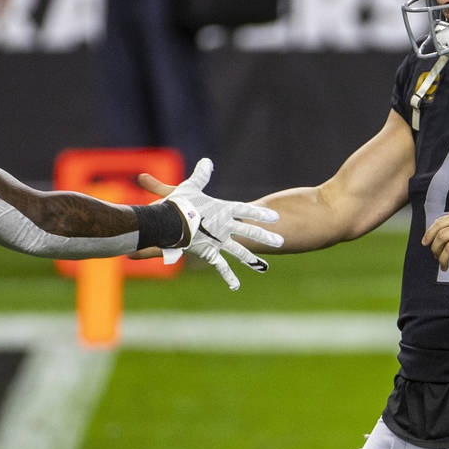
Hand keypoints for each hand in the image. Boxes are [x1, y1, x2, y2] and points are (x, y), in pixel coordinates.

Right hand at [158, 158, 281, 290]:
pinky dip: (228, 277)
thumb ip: (201, 175)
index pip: (246, 210)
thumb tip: (207, 162)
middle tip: (281, 241)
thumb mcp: (191, 187)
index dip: (260, 214)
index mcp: (223, 209)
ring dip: (251, 259)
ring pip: (239, 251)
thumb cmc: (178, 203)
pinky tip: (236, 286)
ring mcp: (218, 241)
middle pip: (249, 231)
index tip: (275, 218)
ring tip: (264, 267)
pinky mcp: (208, 253)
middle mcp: (225, 226)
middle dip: (266, 236)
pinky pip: (220, 266)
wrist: (167, 223)